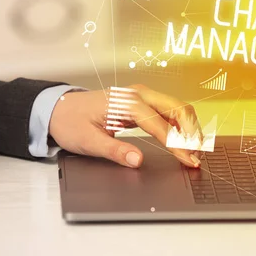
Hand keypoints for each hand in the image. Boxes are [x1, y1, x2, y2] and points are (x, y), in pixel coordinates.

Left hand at [49, 85, 202, 168]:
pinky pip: (169, 108)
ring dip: (190, 127)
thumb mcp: (88, 142)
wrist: (59, 108)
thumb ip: (114, 151)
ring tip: (194, 150)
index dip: (177, 145)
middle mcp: (138, 94)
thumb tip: (137, 160)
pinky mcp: (142, 100)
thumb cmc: (70, 122)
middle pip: (178, 108)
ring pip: (177, 106)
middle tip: (197, 157)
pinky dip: (181, 123)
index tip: (189, 161)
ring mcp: (142, 95)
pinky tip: (183, 138)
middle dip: (192, 133)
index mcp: (126, 103)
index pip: (161, 125)